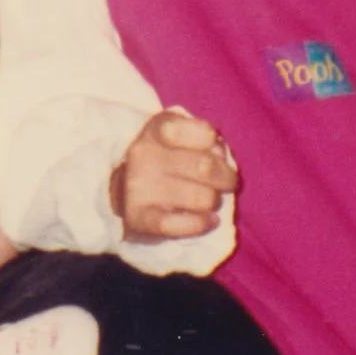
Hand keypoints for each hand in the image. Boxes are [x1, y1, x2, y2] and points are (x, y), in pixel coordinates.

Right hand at [111, 108, 237, 240]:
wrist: (127, 189)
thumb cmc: (168, 159)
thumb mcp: (183, 138)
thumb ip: (205, 139)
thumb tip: (220, 154)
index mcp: (157, 130)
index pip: (195, 131)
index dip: (210, 139)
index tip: (214, 146)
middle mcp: (143, 154)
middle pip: (206, 167)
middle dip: (225, 177)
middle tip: (227, 182)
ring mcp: (139, 186)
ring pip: (201, 198)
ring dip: (213, 201)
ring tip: (210, 200)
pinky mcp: (138, 217)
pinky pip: (179, 224)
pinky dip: (201, 224)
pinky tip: (209, 220)